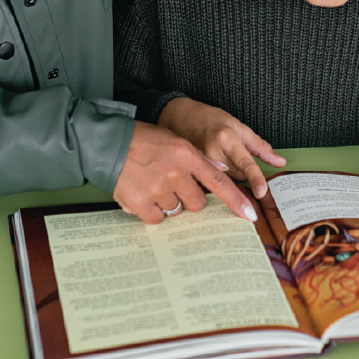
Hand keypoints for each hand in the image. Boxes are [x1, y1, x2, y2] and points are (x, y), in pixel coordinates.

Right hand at [113, 120, 258, 224]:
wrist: (108, 143)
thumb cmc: (141, 139)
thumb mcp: (174, 141)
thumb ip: (195, 158)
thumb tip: (217, 174)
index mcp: (186, 155)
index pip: (219, 182)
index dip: (236, 201)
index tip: (249, 215)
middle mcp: (175, 173)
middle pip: (198, 202)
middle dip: (189, 198)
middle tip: (174, 185)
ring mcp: (157, 189)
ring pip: (177, 210)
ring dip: (169, 202)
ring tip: (154, 185)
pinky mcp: (140, 203)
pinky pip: (158, 219)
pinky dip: (153, 211)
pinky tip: (144, 195)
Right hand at [158, 97, 285, 198]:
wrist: (181, 117)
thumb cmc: (211, 119)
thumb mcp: (238, 126)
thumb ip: (260, 146)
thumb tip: (280, 162)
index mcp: (226, 138)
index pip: (244, 161)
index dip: (255, 177)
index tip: (261, 192)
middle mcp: (212, 152)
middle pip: (237, 177)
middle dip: (239, 171)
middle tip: (230, 155)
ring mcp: (199, 164)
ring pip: (225, 183)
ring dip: (226, 176)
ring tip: (217, 158)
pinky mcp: (190, 172)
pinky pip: (211, 185)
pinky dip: (214, 180)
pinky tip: (208, 167)